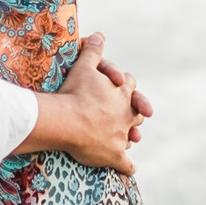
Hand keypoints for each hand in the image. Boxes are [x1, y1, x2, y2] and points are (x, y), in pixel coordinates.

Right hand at [39, 34, 145, 172]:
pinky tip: (129, 170)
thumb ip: (93, 51)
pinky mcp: (114, 155)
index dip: (125, 87)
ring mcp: (122, 135)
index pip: (130, 86)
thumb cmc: (75, 92)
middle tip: (129, 114)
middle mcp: (127, 114)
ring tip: (130, 140)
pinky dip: (127, 167)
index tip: (121, 87)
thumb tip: (99, 34)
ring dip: (130, 136)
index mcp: (123, 93)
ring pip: (132, 135)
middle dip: (133, 112)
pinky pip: (125, 164)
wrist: (68, 120)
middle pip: (137, 112)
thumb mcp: (84, 67)